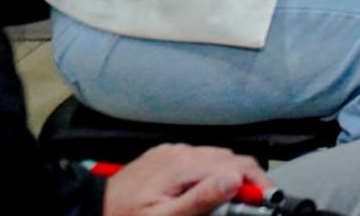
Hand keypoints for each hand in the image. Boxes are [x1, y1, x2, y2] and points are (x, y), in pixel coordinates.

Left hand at [103, 143, 269, 215]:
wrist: (90, 208)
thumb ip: (200, 200)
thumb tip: (233, 179)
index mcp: (183, 166)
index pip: (236, 164)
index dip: (258, 181)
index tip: (269, 198)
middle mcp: (180, 152)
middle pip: (230, 158)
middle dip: (246, 179)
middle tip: (250, 204)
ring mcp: (172, 151)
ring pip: (215, 157)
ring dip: (228, 175)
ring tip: (228, 199)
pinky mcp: (165, 154)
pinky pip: (198, 157)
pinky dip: (209, 171)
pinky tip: (204, 189)